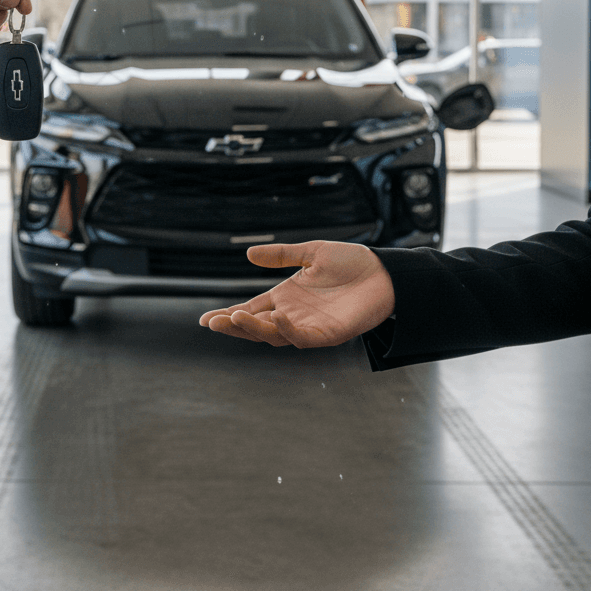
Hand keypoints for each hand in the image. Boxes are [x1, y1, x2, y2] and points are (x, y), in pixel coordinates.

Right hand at [199, 240, 394, 347]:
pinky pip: (304, 338)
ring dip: (254, 329)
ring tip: (233, 318)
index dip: (228, 316)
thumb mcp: (311, 253)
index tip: (204, 320)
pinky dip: (288, 331)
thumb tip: (248, 253)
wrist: (386, 272)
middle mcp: (295, 315)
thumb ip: (281, 256)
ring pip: (275, 335)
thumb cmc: (352, 263)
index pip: (251, 310)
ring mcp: (310, 326)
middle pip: (257, 327)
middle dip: (233, 327)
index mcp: (287, 297)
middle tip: (211, 323)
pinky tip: (277, 318)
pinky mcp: (330, 334)